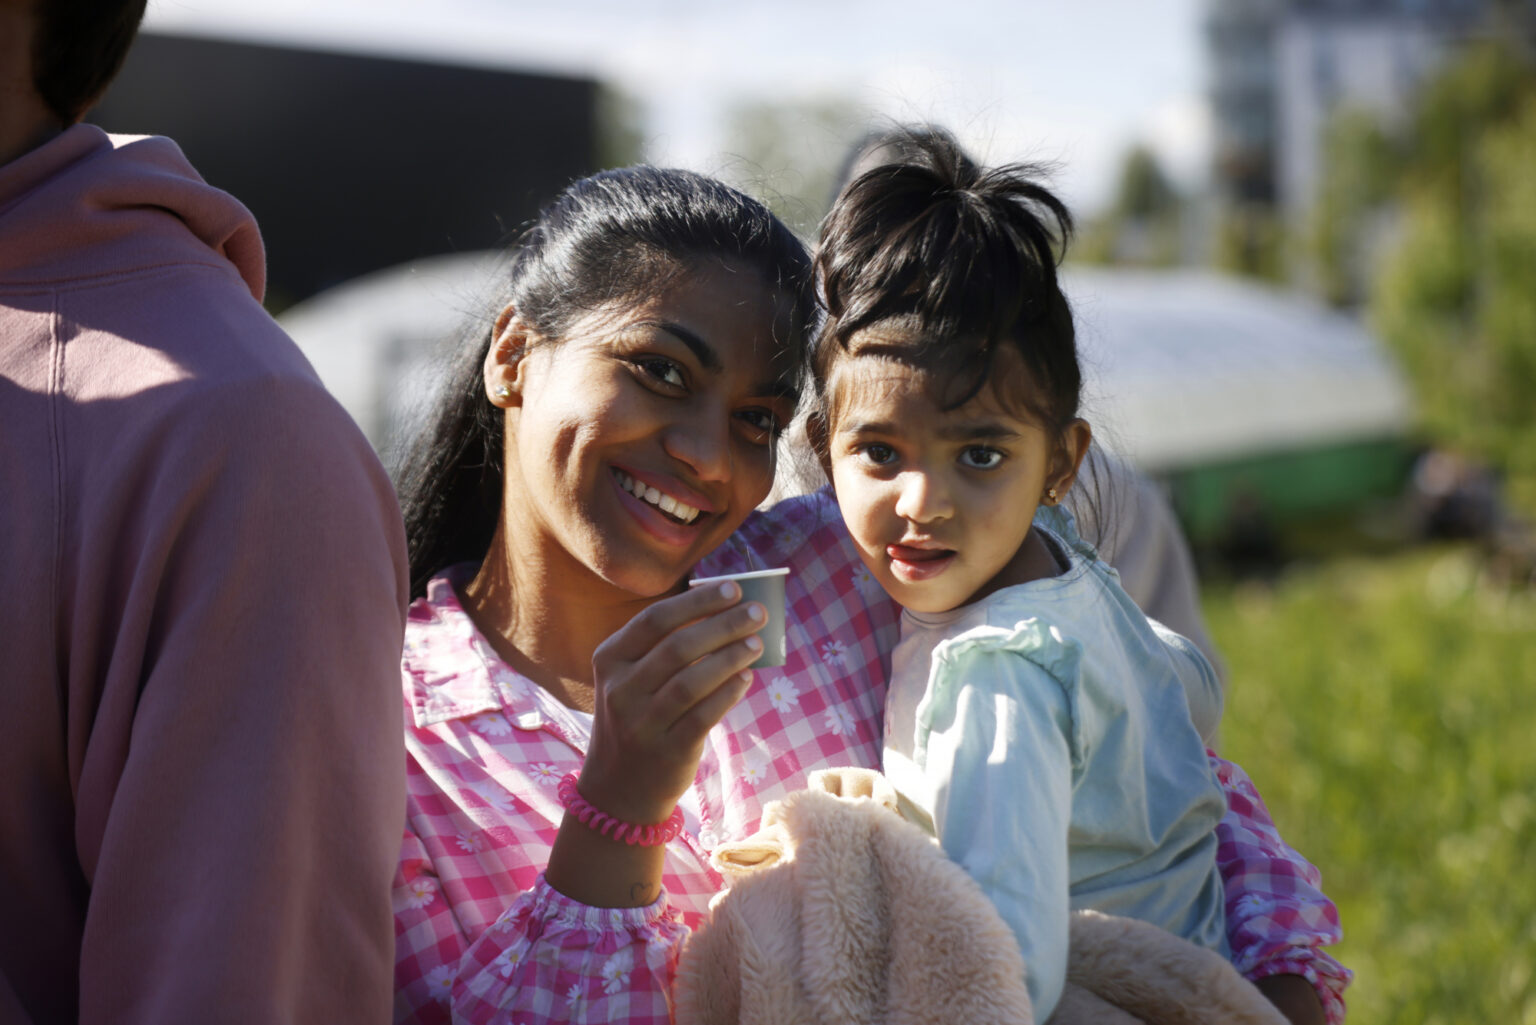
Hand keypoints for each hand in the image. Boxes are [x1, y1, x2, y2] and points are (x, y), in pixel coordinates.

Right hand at [580, 580, 765, 823]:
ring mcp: (641, 723)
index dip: (697, 601)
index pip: (655, 619)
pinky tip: (746, 678)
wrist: (617, 790)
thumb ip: (664, 647)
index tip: (732, 589)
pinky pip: (704, 715)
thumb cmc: (637, 718)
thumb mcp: (631, 680)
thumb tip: (726, 610)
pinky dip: (729, 692)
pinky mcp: (666, 751)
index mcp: (610, 660)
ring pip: (692, 681)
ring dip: (731, 656)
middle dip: (723, 624)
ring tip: (757, 643)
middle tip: (758, 612)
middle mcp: (620, 690)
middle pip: (678, 646)